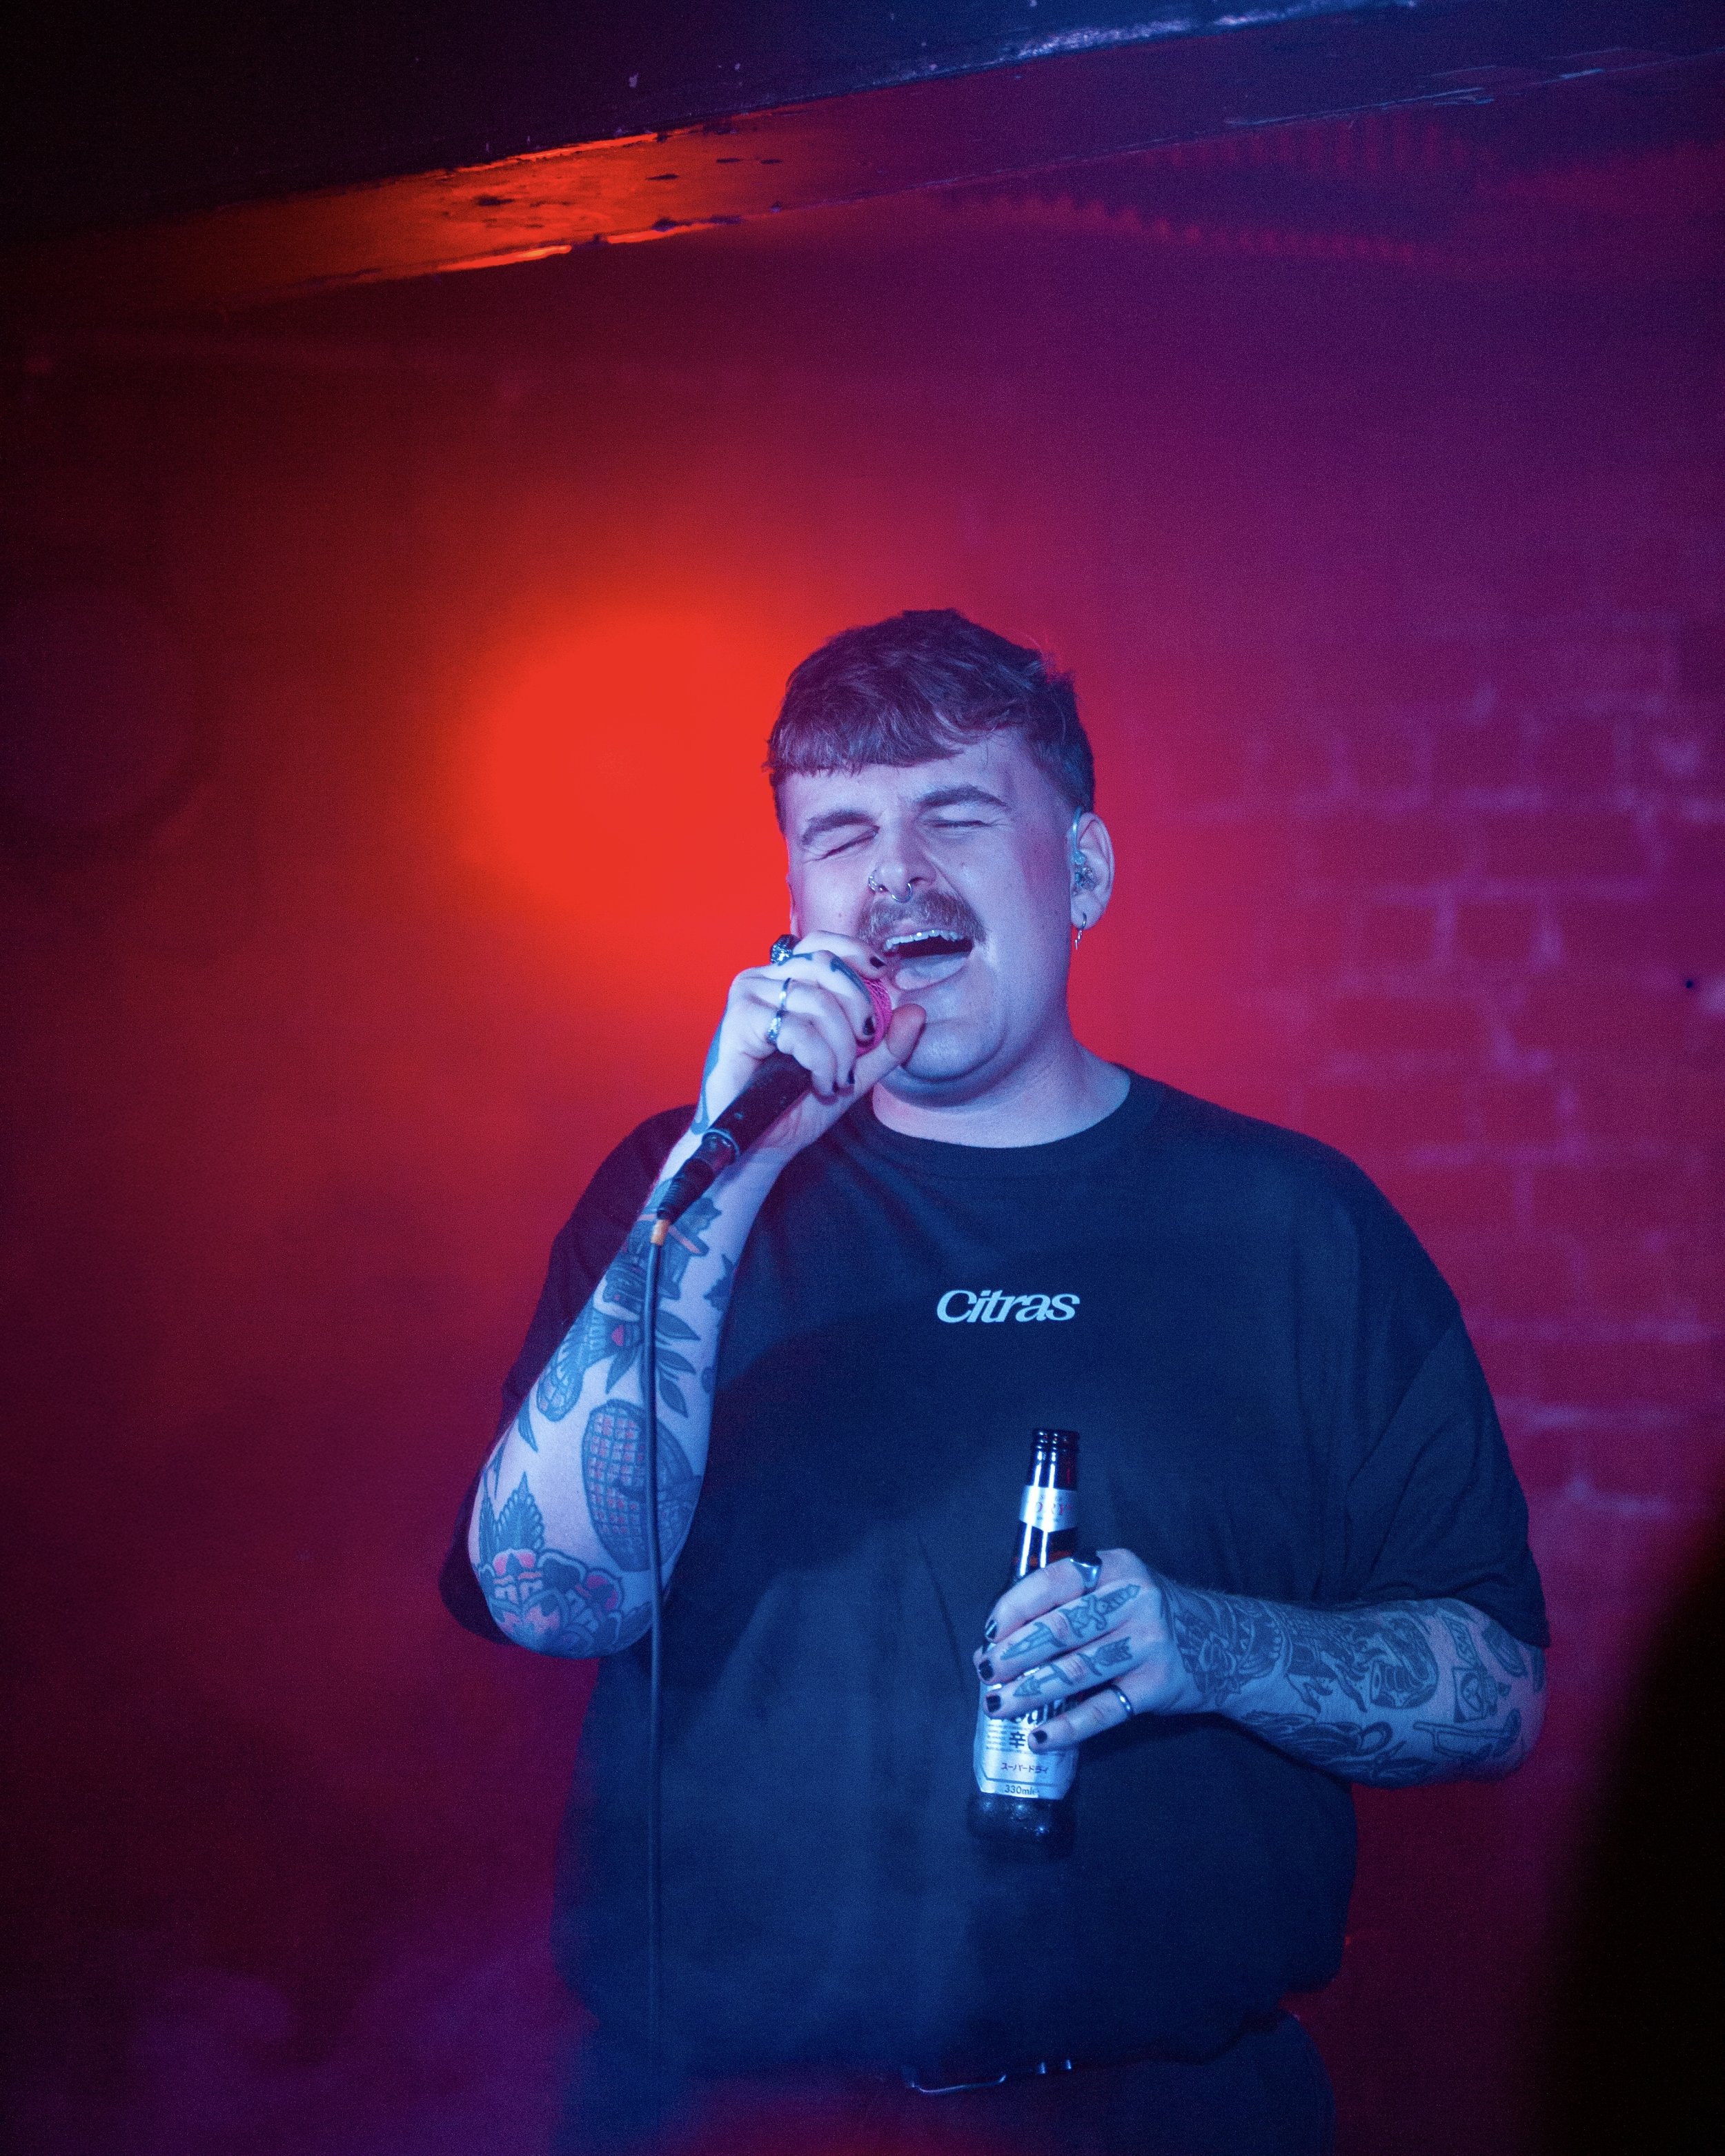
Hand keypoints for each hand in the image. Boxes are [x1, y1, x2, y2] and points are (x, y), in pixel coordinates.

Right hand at [694, 932, 924, 1160]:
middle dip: (858, 1008)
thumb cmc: (797, 1103)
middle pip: (826, 966)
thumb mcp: (854, 1070)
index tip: (884, 974)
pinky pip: (796, 1028)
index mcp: (785, 981)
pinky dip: (819, 1060)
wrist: (760, 1143)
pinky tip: (818, 1083)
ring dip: (840, 1047)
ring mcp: (748, 997)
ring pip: (816, 1000)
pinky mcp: (737, 1021)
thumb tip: (917, 1011)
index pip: (822, 944)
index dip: (856, 952)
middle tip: (863, 1045)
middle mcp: (763, 980)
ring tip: (837, 1079)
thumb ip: (885, 1043)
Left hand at [972, 1549, 1201, 1747]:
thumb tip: (1000, 1638)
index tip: (987, 1634)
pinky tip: (1039, 1735)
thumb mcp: (1115, 1587)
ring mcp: (1148, 1644)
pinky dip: (1068, 1726)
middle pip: (1062, 1629)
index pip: (1053, 1582)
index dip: (1014, 1609)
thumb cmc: (1144, 1614)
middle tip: (986, 1672)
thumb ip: (1068, 1602)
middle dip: (1015, 1653)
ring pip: (1077, 1670)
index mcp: (1115, 1566)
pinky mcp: (1157, 1686)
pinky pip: (1104, 1710)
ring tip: (998, 1704)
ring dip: (1031, 1691)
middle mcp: (1134, 1599)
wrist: (1218, 1643)